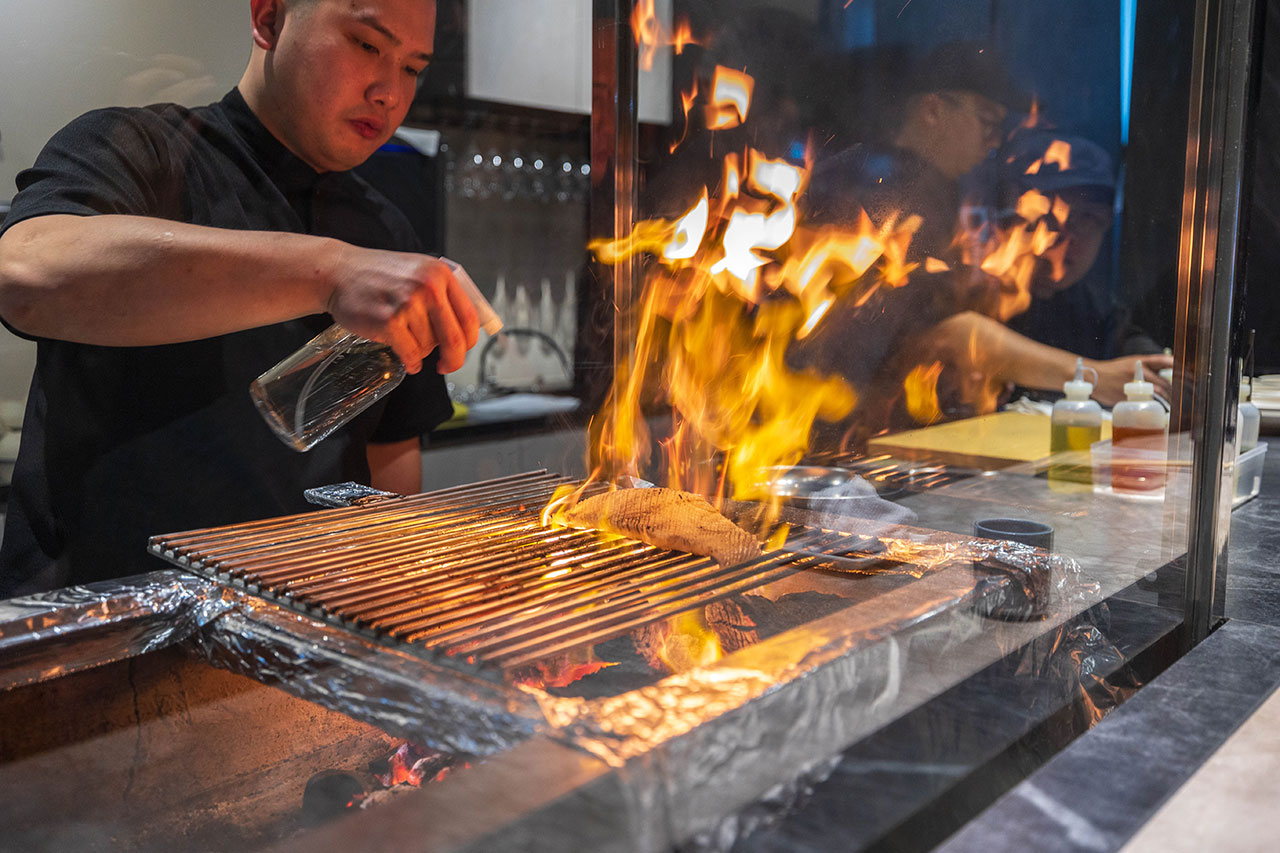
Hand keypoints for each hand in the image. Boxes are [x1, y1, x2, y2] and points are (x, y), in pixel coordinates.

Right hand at [326, 248, 479, 373]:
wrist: (338, 272)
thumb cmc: (377, 274)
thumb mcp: (417, 271)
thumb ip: (442, 293)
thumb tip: (466, 327)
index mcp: (440, 274)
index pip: (470, 316)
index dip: (470, 340)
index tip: (463, 349)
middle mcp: (428, 286)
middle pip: (456, 338)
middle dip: (454, 360)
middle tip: (446, 366)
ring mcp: (408, 304)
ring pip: (429, 346)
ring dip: (420, 352)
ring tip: (405, 340)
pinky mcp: (389, 321)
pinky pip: (411, 354)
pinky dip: (411, 362)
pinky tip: (407, 360)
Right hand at [1086, 354, 1173, 405]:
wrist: (1093, 377)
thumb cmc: (1114, 371)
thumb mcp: (1131, 363)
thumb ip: (1147, 369)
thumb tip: (1167, 378)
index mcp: (1140, 361)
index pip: (1164, 361)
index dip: (1179, 367)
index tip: (1190, 376)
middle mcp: (1138, 371)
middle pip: (1164, 383)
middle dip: (1175, 392)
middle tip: (1181, 397)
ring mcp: (1132, 384)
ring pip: (1157, 393)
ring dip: (1168, 401)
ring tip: (1173, 406)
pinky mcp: (1126, 396)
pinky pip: (1145, 402)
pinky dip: (1153, 406)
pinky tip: (1159, 409)